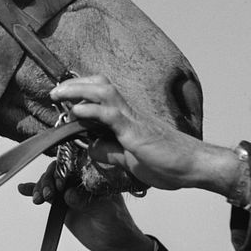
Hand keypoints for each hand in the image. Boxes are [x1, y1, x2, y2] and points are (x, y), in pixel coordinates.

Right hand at [18, 163, 152, 250]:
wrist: (114, 245)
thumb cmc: (116, 224)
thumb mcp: (105, 211)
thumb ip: (86, 201)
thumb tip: (68, 195)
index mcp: (94, 175)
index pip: (75, 163)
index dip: (64, 170)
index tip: (59, 183)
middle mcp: (80, 179)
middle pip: (58, 170)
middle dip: (49, 180)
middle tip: (48, 194)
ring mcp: (69, 191)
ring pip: (50, 182)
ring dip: (40, 187)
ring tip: (37, 198)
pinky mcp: (61, 203)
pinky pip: (46, 194)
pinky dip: (33, 190)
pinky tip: (23, 189)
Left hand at [51, 75, 238, 194]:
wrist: (195, 166)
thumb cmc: (169, 163)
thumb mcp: (131, 160)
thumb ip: (110, 152)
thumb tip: (90, 147)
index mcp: (128, 118)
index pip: (102, 94)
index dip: (81, 90)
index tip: (62, 94)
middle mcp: (130, 112)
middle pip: (100, 85)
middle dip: (75, 84)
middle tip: (54, 90)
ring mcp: (133, 119)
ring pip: (103, 92)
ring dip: (78, 90)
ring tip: (58, 93)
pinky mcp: (136, 132)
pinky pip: (110, 115)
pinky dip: (90, 110)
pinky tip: (75, 112)